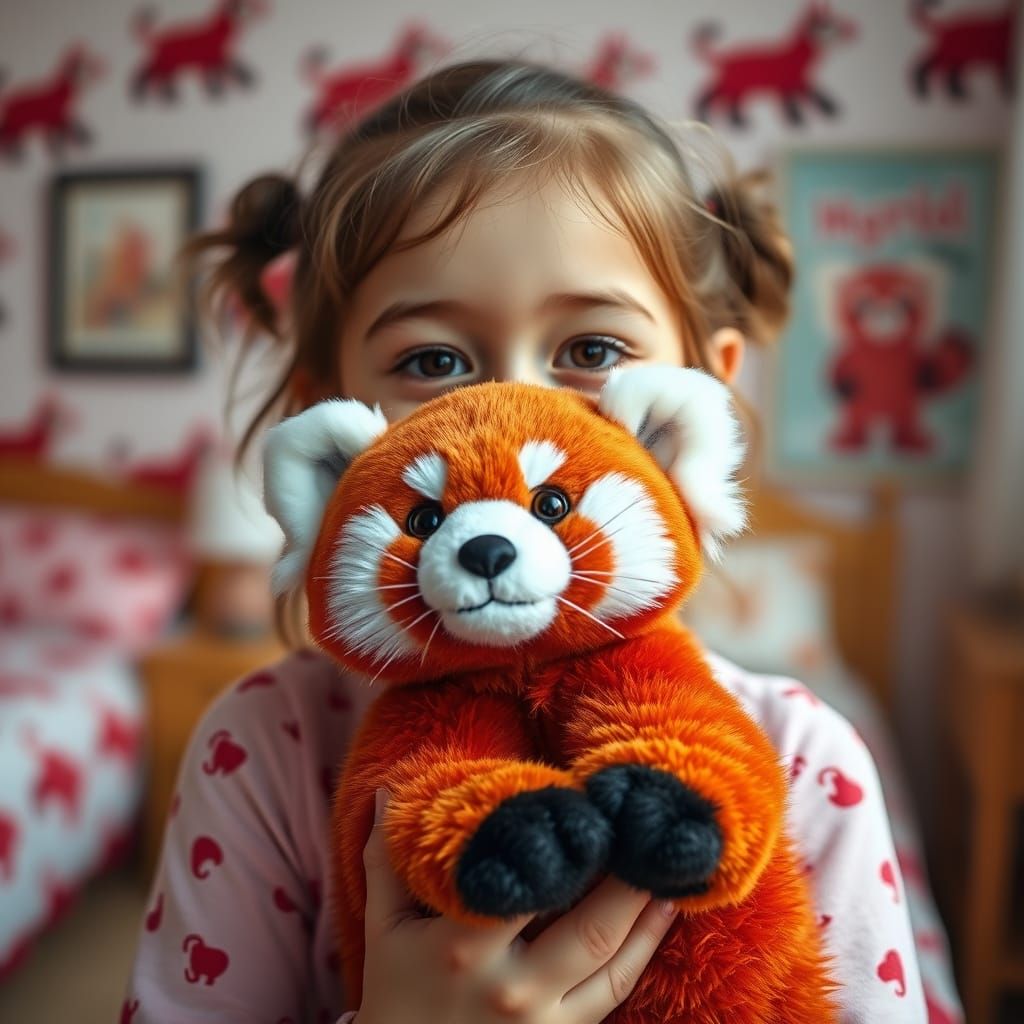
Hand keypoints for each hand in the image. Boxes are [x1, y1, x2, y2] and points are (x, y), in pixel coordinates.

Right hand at [355, 789, 677, 1023]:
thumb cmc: (395, 995)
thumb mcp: (384, 928)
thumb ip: (384, 857)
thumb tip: (388, 788)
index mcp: (467, 950)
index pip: (532, 885)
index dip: (568, 842)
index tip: (592, 799)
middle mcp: (515, 989)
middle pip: (593, 927)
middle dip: (631, 875)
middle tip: (652, 824)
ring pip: (616, 963)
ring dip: (649, 912)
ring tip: (674, 864)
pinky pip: (615, 993)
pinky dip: (643, 951)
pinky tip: (660, 915)